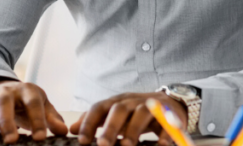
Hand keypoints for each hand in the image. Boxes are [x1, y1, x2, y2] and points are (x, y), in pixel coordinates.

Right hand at [0, 80, 68, 142]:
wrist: (8, 89)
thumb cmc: (27, 102)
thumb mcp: (43, 106)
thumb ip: (52, 118)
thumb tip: (64, 131)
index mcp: (26, 90)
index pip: (33, 103)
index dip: (37, 120)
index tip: (41, 138)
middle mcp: (5, 92)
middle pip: (5, 103)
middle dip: (7, 122)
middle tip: (12, 140)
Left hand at [70, 92, 185, 145]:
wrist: (169, 102)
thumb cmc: (135, 111)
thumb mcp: (114, 113)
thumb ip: (95, 120)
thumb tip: (73, 129)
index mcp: (116, 101)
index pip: (99, 108)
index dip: (89, 123)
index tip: (82, 141)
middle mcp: (132, 101)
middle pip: (119, 110)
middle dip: (110, 127)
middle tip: (103, 145)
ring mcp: (151, 105)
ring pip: (142, 113)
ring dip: (133, 130)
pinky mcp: (169, 114)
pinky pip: (167, 122)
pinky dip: (164, 133)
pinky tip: (159, 145)